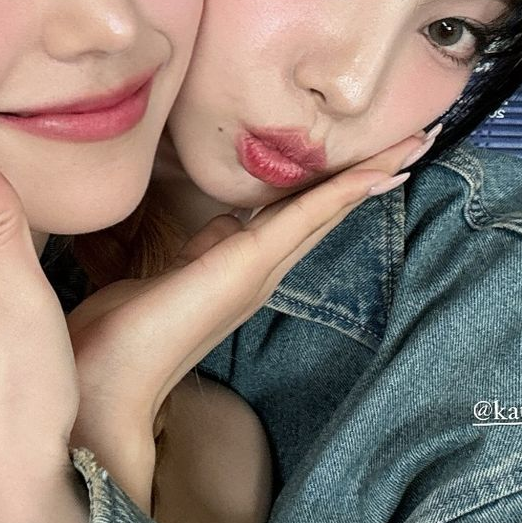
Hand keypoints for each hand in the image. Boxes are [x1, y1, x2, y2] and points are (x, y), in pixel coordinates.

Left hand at [67, 125, 440, 476]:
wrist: (106, 381)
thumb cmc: (122, 333)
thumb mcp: (169, 274)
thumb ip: (204, 249)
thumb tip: (228, 221)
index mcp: (242, 273)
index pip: (300, 219)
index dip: (338, 188)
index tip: (376, 160)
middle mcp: (261, 274)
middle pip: (326, 214)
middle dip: (370, 177)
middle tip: (415, 141)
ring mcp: (258, 273)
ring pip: (324, 213)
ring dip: (370, 178)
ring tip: (411, 144)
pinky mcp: (246, 266)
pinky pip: (303, 219)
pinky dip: (341, 194)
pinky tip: (374, 172)